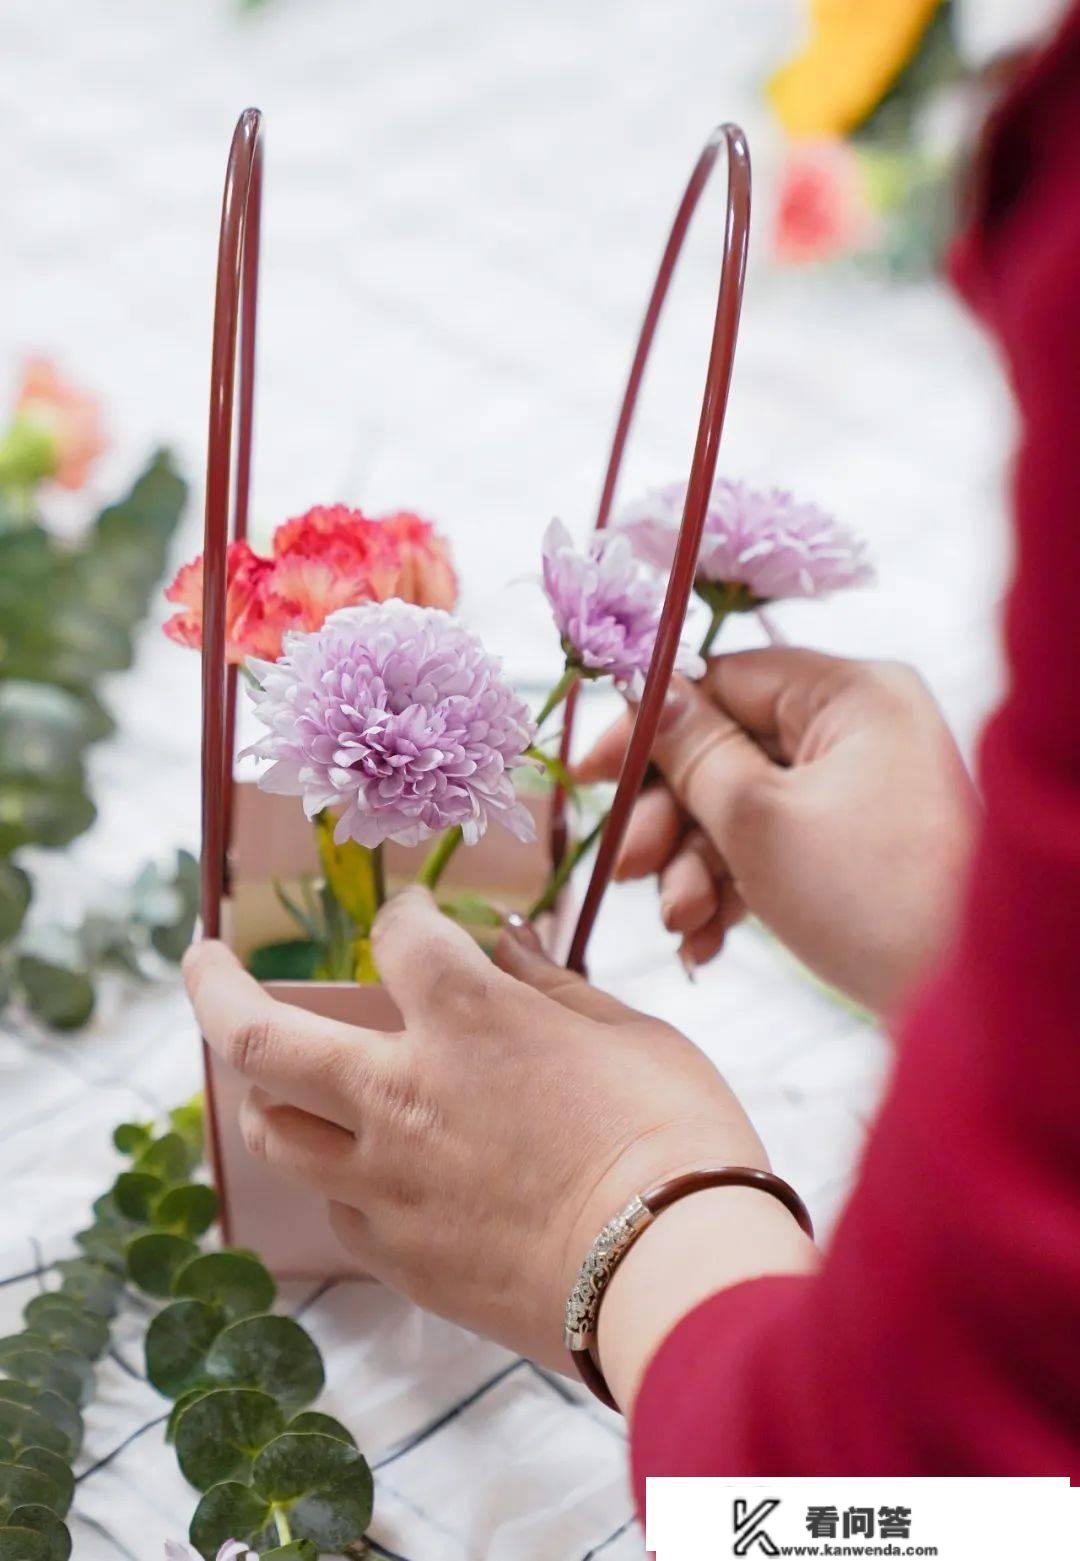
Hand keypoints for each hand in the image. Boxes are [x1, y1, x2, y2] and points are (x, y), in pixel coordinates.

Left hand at [184, 889, 809, 1399]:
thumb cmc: (675, 1139)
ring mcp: (389, 1185)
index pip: (401, 934)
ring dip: (263, 1094)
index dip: (410, 913)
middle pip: (258, 1036)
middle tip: (200, 961)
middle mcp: (402, 1095)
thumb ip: (553, 986)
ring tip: (273, 1078)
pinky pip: (339, 1208)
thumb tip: (509, 945)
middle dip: (213, 988)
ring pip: (276, 1133)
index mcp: (467, 1019)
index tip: (421, 915)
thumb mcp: (631, 1035)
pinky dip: (341, 1176)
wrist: (677, 1278)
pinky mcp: (400, 1259)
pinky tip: (371, 1170)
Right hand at [577, 649, 977, 1013]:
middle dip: (671, 819)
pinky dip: (732, 892)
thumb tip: (643, 690)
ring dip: (694, 869)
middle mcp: (859, 730)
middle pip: (727, 750)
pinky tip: (704, 944)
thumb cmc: (870, 897)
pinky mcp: (854, 849)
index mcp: (850, 694)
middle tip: (628, 868)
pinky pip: (773, 850)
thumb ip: (692, 751)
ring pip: (742, 810)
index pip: (724, 680)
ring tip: (680, 924)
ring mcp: (859, 792)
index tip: (591, 776)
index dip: (650, 727)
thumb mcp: (758, 820)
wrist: (965, 1004)